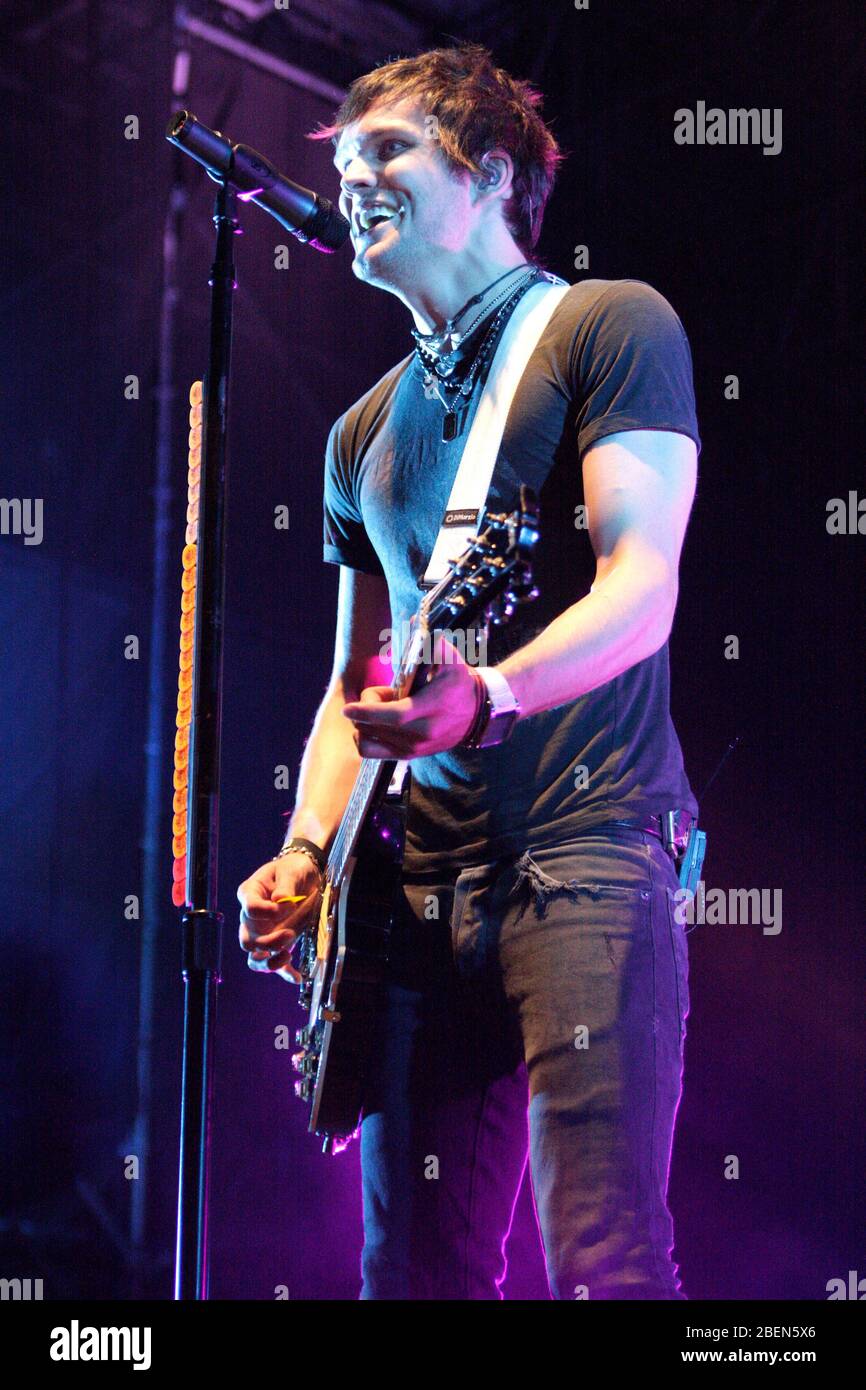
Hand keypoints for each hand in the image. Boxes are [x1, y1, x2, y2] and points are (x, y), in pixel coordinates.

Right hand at [237, 852, 322, 982]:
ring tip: (287, 956)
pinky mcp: (279, 942)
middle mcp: (252, 917)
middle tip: (289, 934)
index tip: (288, 904)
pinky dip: (285, 972)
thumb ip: (286, 886)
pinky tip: (296, 977)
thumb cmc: (293, 869)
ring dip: (270, 961)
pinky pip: (275, 962)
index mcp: (250, 894)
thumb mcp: (291, 871)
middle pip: (248, 940)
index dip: (267, 911)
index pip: (249, 908)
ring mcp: (264, 932)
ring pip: (255, 958)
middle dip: (267, 942)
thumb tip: (281, 902)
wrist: (305, 875)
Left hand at [341, 634, 479, 759]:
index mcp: (430, 709)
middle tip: (384, 692)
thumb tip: (417, 624)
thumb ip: (433, 644)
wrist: (478, 714)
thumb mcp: (451, 660)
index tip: (346, 708)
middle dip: (368, 706)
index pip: (394, 715)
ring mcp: (414, 749)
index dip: (367, 712)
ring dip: (367, 722)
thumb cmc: (460, 683)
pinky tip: (377, 723)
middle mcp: (421, 734)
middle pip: (375, 726)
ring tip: (384, 708)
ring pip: (370, 739)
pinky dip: (367, 737)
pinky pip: (372, 752)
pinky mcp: (409, 756)